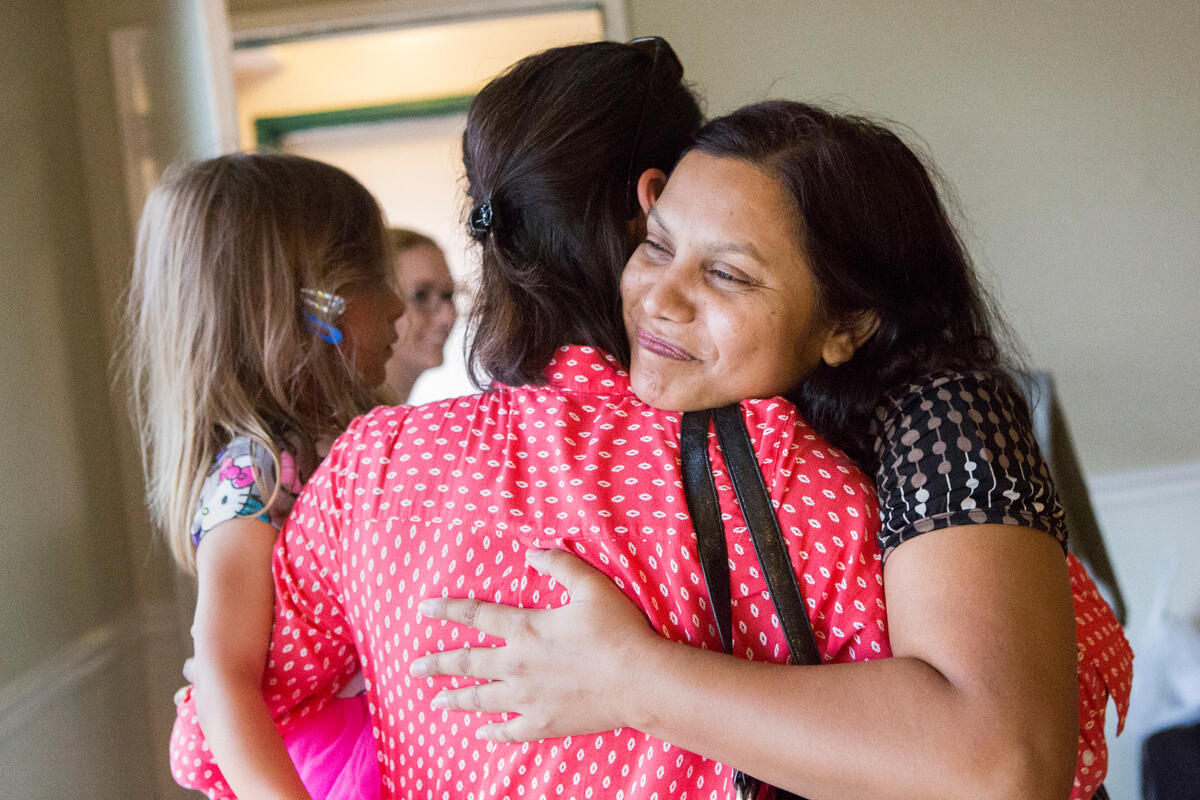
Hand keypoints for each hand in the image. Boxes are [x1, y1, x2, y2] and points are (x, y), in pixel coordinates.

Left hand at [410, 548, 657, 741]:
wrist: (638, 680)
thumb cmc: (617, 630)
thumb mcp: (590, 586)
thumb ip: (559, 565)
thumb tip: (532, 552)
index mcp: (525, 629)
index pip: (476, 615)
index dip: (448, 610)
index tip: (423, 609)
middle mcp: (517, 664)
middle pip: (468, 662)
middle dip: (438, 663)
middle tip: (414, 667)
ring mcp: (527, 698)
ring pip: (481, 699)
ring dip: (456, 698)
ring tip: (437, 700)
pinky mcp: (543, 723)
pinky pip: (509, 731)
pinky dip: (493, 732)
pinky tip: (481, 733)